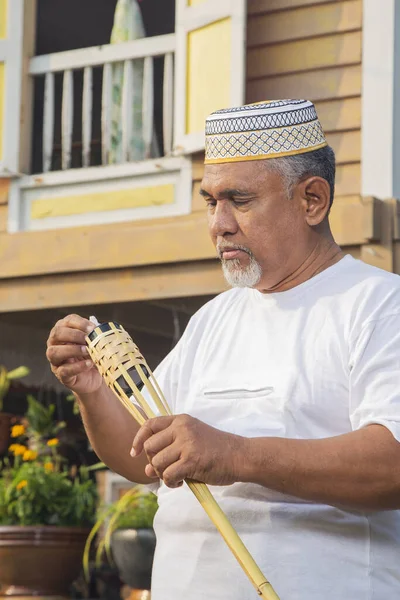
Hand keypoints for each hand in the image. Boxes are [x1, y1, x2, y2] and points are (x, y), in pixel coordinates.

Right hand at [46, 314, 102, 394]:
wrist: (96, 376)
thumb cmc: (94, 354)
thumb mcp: (96, 342)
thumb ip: (97, 334)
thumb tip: (100, 329)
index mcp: (65, 331)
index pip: (67, 322)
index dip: (80, 323)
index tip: (93, 328)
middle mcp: (55, 344)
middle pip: (56, 334)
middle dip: (73, 335)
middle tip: (88, 338)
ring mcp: (56, 360)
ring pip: (54, 352)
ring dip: (72, 350)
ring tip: (87, 350)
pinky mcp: (61, 375)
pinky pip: (64, 370)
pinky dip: (77, 367)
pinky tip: (89, 364)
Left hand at [131, 414, 245, 487]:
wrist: (239, 456)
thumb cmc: (216, 449)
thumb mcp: (192, 437)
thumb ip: (170, 447)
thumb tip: (147, 468)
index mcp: (181, 420)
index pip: (150, 425)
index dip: (138, 439)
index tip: (135, 453)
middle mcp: (182, 429)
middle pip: (150, 447)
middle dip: (153, 462)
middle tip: (166, 469)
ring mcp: (186, 444)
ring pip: (157, 463)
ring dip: (163, 474)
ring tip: (176, 477)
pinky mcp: (191, 460)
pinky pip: (168, 476)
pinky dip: (171, 483)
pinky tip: (181, 483)